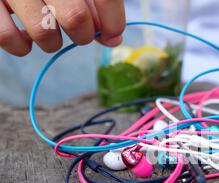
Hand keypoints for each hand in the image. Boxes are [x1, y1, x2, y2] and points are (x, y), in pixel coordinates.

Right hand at [0, 0, 125, 55]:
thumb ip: (97, 6)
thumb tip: (113, 38)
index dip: (113, 22)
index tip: (112, 34)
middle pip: (76, 17)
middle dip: (83, 35)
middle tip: (79, 32)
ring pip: (43, 32)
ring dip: (52, 43)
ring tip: (49, 32)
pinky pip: (8, 37)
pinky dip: (21, 46)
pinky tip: (25, 36)